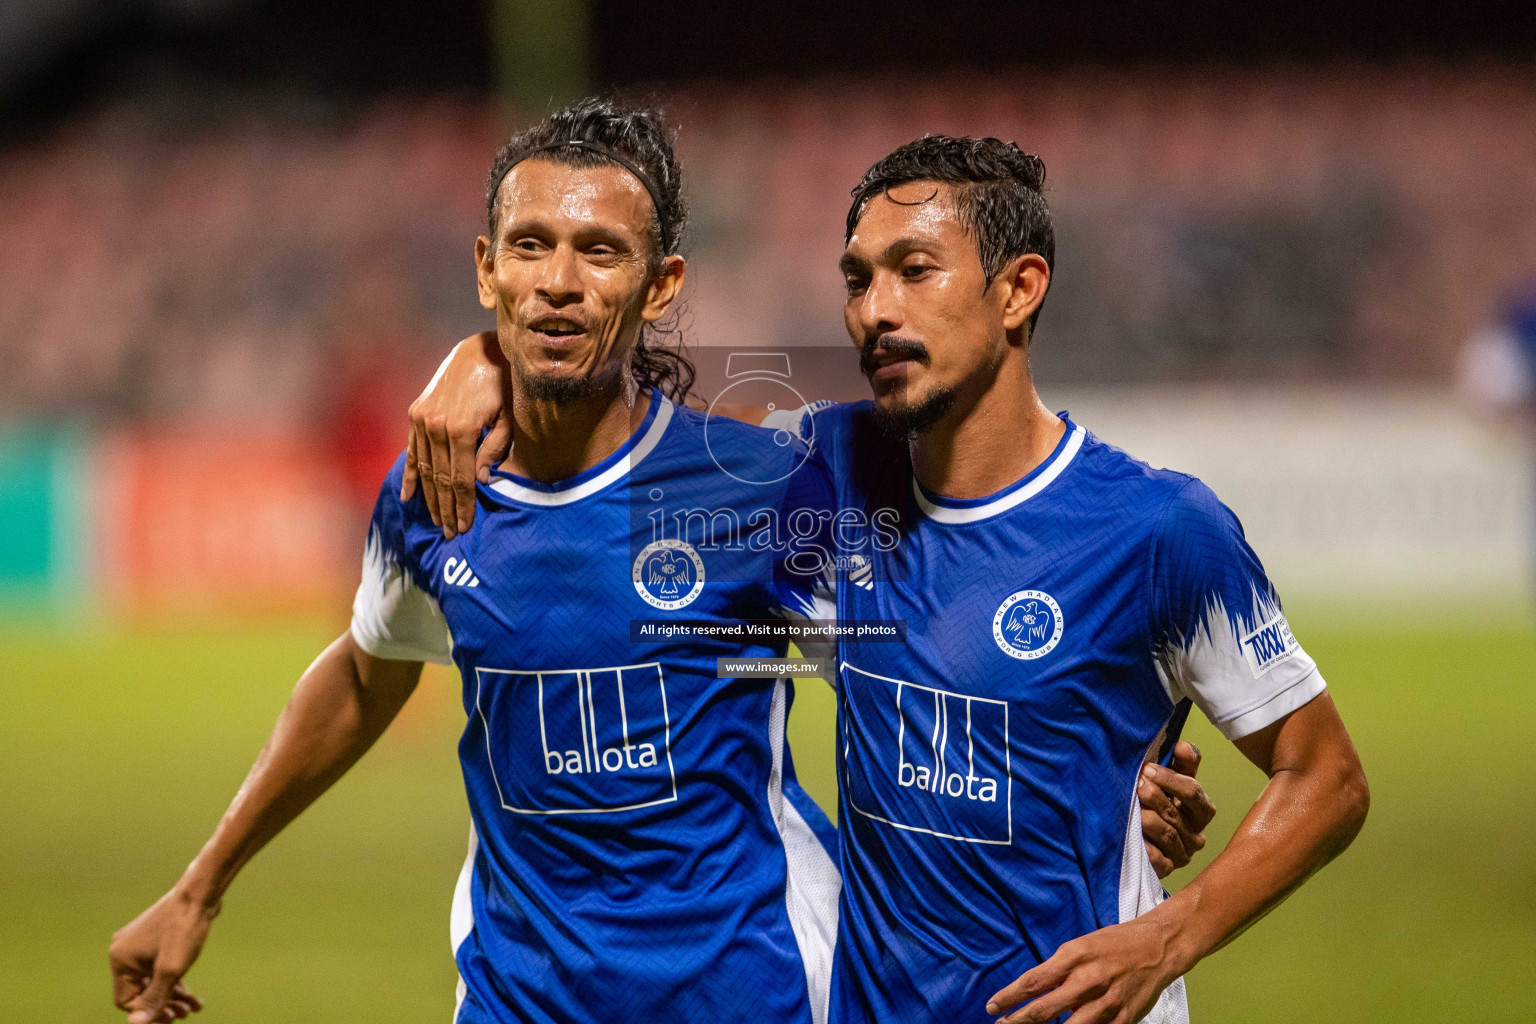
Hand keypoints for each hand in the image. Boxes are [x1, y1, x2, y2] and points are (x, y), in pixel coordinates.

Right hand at [110, 888, 217, 1022]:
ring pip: (153, 980)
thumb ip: (154, 998)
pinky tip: (193, 996)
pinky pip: (161, 967)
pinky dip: (175, 981)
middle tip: (183, 1015)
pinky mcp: (156, 939)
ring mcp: (140, 944)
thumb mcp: (170, 970)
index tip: (171, 1018)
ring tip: (192, 1008)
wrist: (201, 893)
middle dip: (163, 1005)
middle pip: (140, 991)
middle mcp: (125, 952)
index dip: (148, 1012)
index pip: (126, 1000)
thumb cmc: (184, 929)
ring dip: (172, 996)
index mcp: (121, 960)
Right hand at [402, 331, 511, 537]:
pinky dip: (411, 474)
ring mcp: (422, 419)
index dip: (463, 506)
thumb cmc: (504, 383)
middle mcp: (437, 426)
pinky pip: (411, 450)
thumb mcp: (508, 417)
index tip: (464, 527)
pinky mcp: (416, 413)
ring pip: (425, 469)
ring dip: (430, 498)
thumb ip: (494, 448)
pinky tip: (408, 497)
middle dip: (446, 509)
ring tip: (436, 521)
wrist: (480, 349)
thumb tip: (481, 480)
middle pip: (441, 479)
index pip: (462, 479)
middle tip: (450, 534)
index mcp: (462, 429)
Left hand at [985, 916, 1183, 1023]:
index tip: (991, 1006)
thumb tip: (1035, 992)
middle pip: (1044, 1009)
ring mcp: (1107, 1002)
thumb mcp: (1081, 946)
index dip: (1009, 997)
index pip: (1033, 981)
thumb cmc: (1114, 944)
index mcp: (1075, 956)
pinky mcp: (1124, 1018)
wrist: (1159, 946)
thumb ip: (1059, 970)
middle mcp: (1089, 979)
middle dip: (1017, 1021)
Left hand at [1139, 741, 1214, 877]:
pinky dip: (1145, 847)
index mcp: (1203, 810)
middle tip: (1136, 784)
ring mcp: (1183, 855)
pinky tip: (1132, 836)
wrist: (1144, 836)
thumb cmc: (1161, 800)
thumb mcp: (1172, 779)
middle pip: (1176, 813)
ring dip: (1146, 818)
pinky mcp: (1167, 870)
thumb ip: (1182, 762)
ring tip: (1130, 806)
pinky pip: (1158, 860)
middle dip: (1154, 796)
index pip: (1192, 792)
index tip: (1146, 769)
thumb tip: (1182, 745)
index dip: (1170, 779)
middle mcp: (1197, 835)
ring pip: (1167, 834)